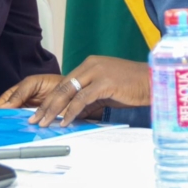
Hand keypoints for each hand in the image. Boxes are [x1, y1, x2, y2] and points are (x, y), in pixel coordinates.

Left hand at [1, 56, 150, 127]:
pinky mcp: (105, 82)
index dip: (50, 99)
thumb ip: (90, 96)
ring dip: (54, 110)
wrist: (153, 81)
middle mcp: (90, 65)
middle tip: (34, 119)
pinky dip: (72, 111)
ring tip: (44, 123)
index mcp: (89, 64)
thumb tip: (74, 112)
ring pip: (68, 92)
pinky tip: (65, 121)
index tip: (39, 113)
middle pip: (62, 87)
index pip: (64, 82)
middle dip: (46, 105)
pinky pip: (82, 99)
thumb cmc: (132, 86)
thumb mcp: (107, 89)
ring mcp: (97, 72)